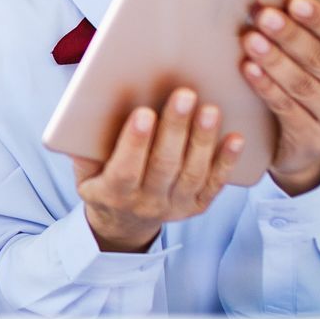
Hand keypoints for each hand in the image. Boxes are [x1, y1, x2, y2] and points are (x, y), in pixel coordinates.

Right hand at [73, 89, 244, 251]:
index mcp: (113, 194)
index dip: (134, 143)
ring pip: (192, 172)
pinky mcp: (197, 205)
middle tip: (185, 95)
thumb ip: (83, 149)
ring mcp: (175, 206)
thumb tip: (83, 116)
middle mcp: (146, 203)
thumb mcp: (84, 172)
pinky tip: (236, 139)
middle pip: (164, 165)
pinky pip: (214, 184)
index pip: (125, 169)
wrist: (123, 223)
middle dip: (175, 128)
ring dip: (202, 140)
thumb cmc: (103, 183)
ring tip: (210, 109)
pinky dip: (226, 162)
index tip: (142, 113)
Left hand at [240, 0, 319, 193]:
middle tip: (265, 15)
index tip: (295, 2)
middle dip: (291, 36)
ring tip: (251, 39)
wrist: (305, 148)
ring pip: (303, 85)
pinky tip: (250, 70)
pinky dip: (267, 88)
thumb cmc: (319, 94)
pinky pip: (287, 110)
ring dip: (275, 60)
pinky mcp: (314, 141)